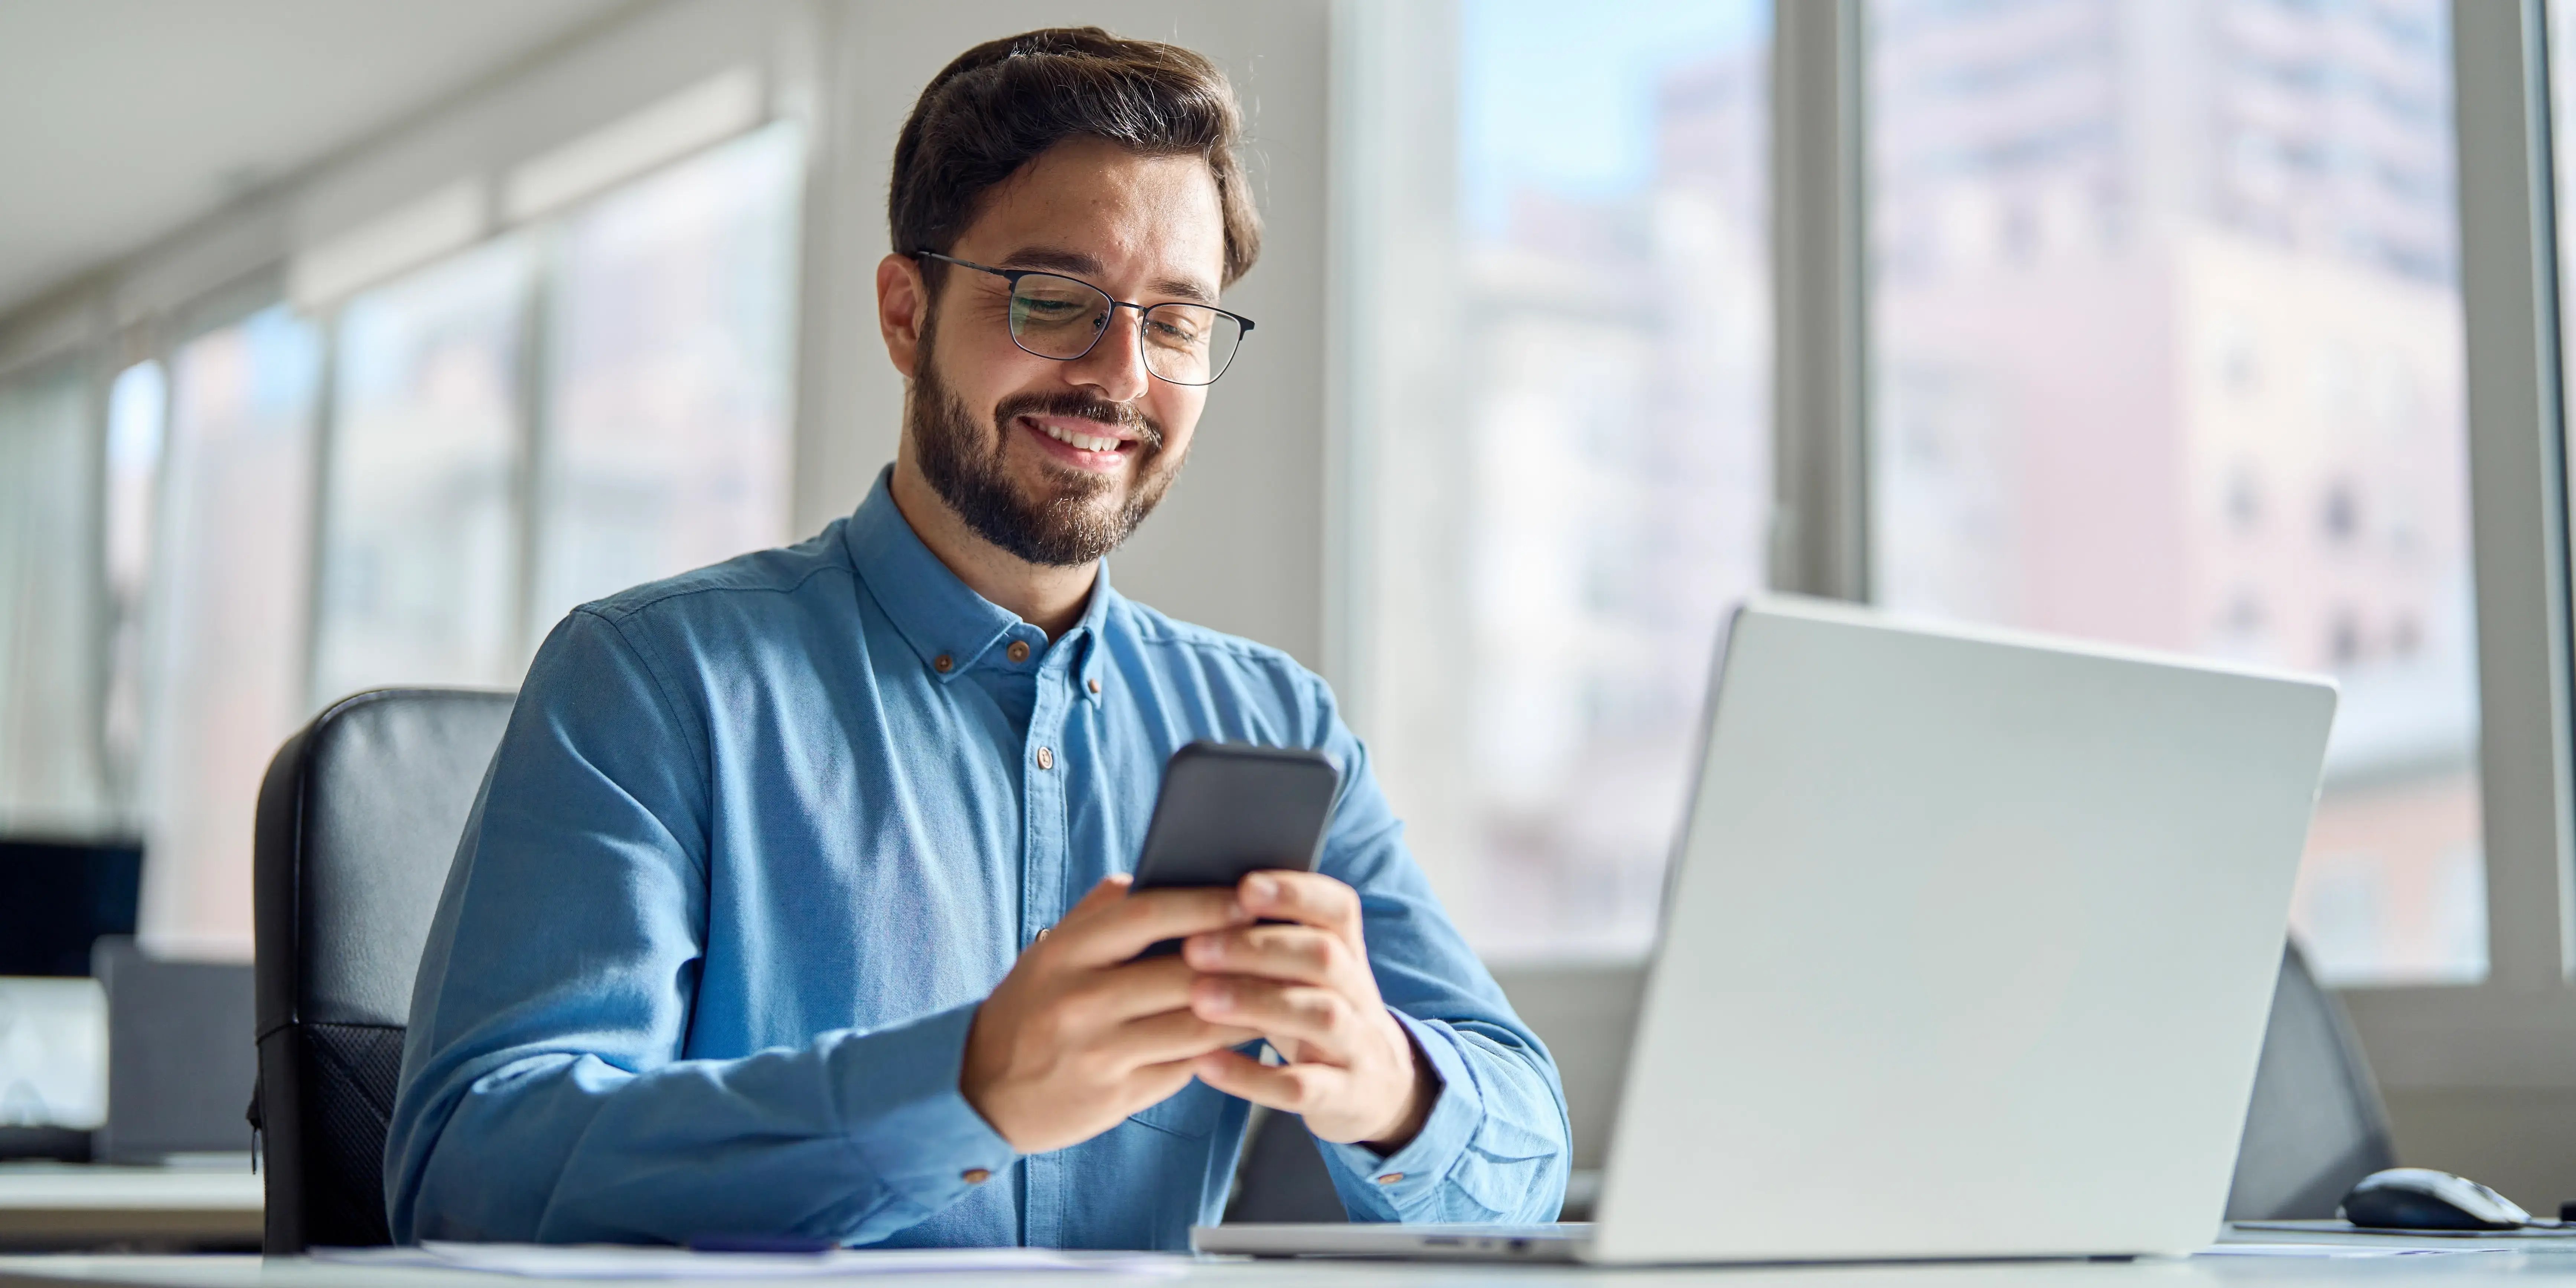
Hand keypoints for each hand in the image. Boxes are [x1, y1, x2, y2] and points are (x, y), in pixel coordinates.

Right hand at [962, 875, 1263, 1152]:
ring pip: (1194, 1025)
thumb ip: (1098, 912)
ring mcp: (1098, 1052)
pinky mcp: (1116, 1095)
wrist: (981, 1092)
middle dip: (1241, 956)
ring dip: (1246, 1006)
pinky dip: (1220, 1048)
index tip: (1250, 896)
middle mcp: (1079, 1001)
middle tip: (1286, 941)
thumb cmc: (1030, 1009)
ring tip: (1283, 986)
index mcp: (1065, 953)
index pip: (1147, 915)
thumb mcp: (1049, 953)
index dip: (1205, 903)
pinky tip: (1248, 1031)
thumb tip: (1154, 874)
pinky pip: (1185, 1067)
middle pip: (1182, 972)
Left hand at [1182, 871, 1437, 1150]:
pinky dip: (1251, 1076)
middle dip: (1259, 949)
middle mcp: (1359, 995)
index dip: (1297, 894)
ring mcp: (1356, 1047)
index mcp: (1348, 955)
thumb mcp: (1304, 976)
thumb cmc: (1310, 1015)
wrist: (1377, 1090)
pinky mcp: (1342, 1096)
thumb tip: (1188, 900)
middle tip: (1194, 948)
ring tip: (1198, 998)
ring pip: (1319, 1016)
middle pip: (1324, 958)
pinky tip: (1204, 1063)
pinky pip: (1301, 1087)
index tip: (1245, 886)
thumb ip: (1267, 941)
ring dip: (1257, 1003)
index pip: (1339, 909)